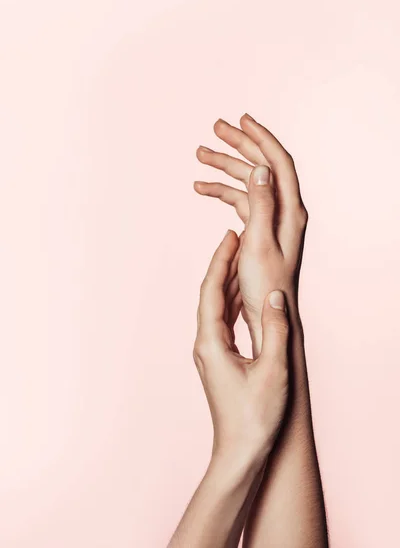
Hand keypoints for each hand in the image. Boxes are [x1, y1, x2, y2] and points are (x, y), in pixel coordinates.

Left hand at [193, 229, 288, 469]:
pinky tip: (244, 295)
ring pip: (217, 307)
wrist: (240, 452)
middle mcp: (205, 344)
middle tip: (237, 239)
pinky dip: (233, 303)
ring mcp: (210, 352)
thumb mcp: (272, 371)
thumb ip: (274, 330)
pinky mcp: (219, 360)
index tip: (229, 237)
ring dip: (229, 282)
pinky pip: (223, 322)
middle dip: (223, 266)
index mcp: (211, 343)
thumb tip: (274, 295)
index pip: (212, 291)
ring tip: (243, 259)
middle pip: (211, 295)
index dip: (220, 261)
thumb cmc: (254, 417)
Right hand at [195, 113, 307, 353]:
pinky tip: (203, 188)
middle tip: (215, 128)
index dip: (261, 138)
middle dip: (239, 145)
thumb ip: (261, 204)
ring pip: (247, 182)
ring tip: (200, 155)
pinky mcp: (259, 229)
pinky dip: (222, 192)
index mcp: (289, 210)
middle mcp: (283, 210)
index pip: (278, 162)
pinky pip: (240, 201)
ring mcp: (271, 219)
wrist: (268, 313)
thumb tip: (259, 168)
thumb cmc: (266, 285)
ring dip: (225, 168)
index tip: (241, 119)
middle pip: (261, 166)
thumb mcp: (260, 243)